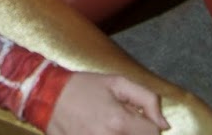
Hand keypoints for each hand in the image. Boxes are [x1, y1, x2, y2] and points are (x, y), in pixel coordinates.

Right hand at [47, 72, 168, 134]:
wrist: (47, 96)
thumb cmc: (83, 87)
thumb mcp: (117, 82)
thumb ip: (148, 99)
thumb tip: (164, 125)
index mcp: (119, 121)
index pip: (152, 134)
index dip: (148, 125)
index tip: (136, 118)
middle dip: (134, 133)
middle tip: (120, 123)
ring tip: (110, 127)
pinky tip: (99, 130)